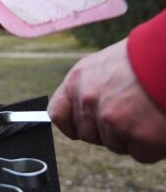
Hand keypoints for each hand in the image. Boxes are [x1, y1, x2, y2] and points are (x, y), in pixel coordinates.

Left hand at [48, 38, 165, 162]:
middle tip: (129, 114)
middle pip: (88, 135)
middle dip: (107, 131)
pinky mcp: (138, 136)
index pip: (58, 114)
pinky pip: (140, 154)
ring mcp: (112, 120)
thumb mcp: (102, 65)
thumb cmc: (140, 58)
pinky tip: (157, 124)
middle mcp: (88, 101)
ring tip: (145, 112)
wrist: (165, 57)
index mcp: (76, 81)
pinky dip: (151, 146)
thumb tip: (83, 108)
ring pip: (115, 145)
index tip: (78, 129)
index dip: (70, 125)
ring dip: (130, 137)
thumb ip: (89, 87)